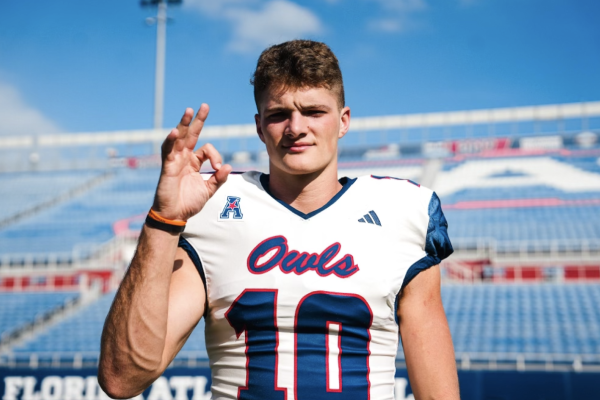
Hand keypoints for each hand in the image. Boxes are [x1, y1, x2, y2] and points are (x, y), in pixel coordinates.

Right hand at [152, 104, 231, 220]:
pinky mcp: (167, 167)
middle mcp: (184, 158)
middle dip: (198, 120)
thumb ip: (219, 179)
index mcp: (193, 162)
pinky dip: (170, 141)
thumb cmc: (188, 203)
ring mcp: (174, 161)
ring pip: (179, 138)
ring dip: (183, 124)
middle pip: (191, 134)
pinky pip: (168, 151)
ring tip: (189, 110)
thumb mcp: (208, 190)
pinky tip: (175, 131)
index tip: (219, 168)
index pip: (206, 149)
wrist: (175, 216)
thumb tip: (229, 166)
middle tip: (205, 106)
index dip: (216, 156)